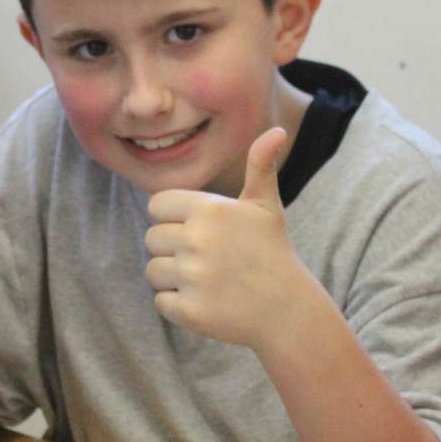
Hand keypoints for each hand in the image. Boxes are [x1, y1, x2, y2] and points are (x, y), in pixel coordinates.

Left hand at [144, 127, 317, 352]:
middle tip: (208, 259)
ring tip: (207, 280)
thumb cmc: (272, 252)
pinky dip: (179, 305)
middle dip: (174, 249)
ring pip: (153, 271)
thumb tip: (277, 130)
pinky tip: (208, 301)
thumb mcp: (266, 206)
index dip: (173, 218)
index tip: (199, 230)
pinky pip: (161, 302)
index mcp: (209, 209)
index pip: (157, 206)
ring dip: (174, 278)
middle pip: (152, 239)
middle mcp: (197, 240)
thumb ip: (261, 166)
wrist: (287, 309)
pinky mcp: (189, 310)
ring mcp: (192, 277)